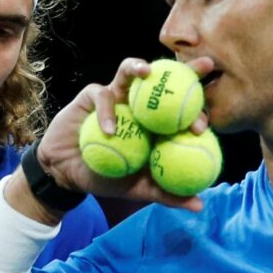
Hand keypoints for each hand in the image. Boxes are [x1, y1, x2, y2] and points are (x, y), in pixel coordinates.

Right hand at [34, 56, 213, 211]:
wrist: (67, 175)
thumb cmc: (106, 178)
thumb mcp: (139, 189)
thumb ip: (167, 194)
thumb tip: (199, 205)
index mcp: (157, 123)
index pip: (184, 110)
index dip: (198, 110)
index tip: (203, 125)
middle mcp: (140, 104)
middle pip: (167, 81)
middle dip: (188, 70)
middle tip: (204, 67)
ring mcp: (117, 96)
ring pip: (130, 72)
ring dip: (138, 66)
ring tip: (147, 72)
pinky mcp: (92, 95)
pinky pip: (102, 96)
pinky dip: (106, 112)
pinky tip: (110, 130)